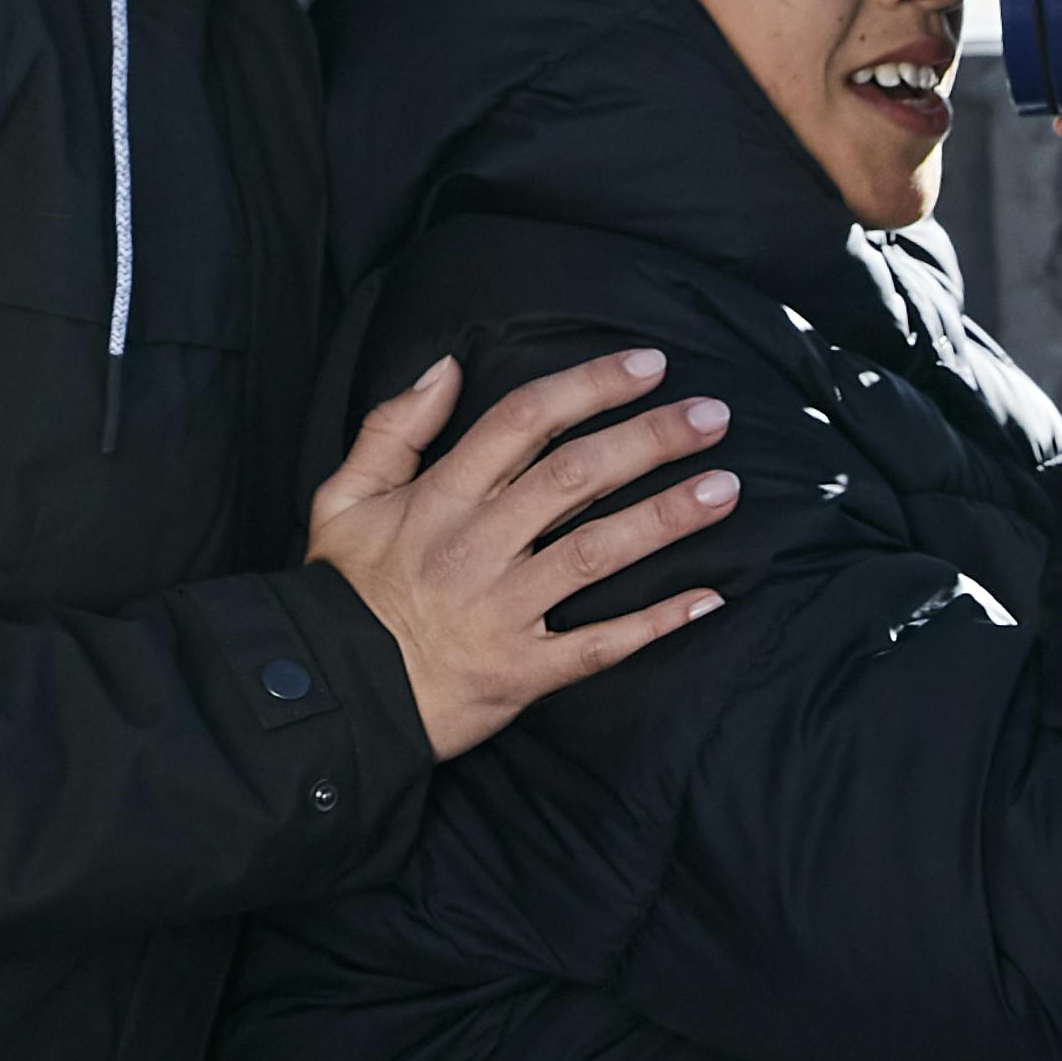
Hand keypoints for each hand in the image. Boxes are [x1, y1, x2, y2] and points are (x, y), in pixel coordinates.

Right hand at [305, 347, 734, 757]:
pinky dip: (654, 623)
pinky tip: (708, 599)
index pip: (524, 421)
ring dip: (666, 518)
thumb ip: (392, 427)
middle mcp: (479, 545)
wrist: (335, 696)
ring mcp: (505, 609)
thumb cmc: (345, 592)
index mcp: (441, 498)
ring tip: (726, 489)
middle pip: (575, 477)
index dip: (590, 386)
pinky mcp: (524, 670)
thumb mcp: (344, 497)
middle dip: (650, 440)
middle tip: (713, 414)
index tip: (648, 364)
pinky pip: (598, 645)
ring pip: (596, 552)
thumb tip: (444, 366)